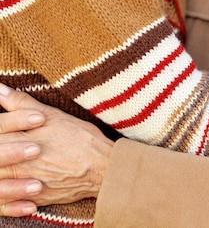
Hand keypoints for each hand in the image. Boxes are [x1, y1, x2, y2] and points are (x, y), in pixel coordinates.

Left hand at [0, 85, 113, 215]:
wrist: (102, 166)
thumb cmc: (79, 137)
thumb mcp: (51, 115)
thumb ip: (21, 102)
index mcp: (23, 139)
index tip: (1, 127)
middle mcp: (21, 163)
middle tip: (3, 147)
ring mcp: (26, 183)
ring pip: (0, 181)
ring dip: (1, 172)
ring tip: (5, 165)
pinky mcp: (35, 199)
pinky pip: (10, 203)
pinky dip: (8, 196)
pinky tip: (10, 186)